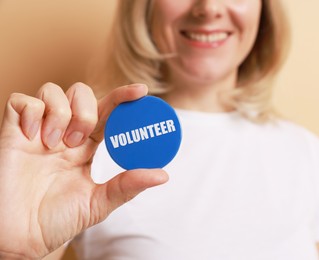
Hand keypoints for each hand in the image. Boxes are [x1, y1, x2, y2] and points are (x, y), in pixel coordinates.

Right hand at [0, 83, 167, 257]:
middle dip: (86, 110)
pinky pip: (22, 101)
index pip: (107, 113)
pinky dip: (32, 112)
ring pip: (53, 91)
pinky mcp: (12, 132)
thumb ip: (127, 186)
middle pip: (81, 93)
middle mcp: (64, 134)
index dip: (123, 98)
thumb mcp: (97, 203)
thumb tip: (162, 175)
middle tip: (78, 142)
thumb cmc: (56, 221)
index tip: (142, 91)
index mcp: (85, 147)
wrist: (20, 239)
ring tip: (54, 143)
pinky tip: (32, 136)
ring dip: (60, 112)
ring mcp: (38, 131)